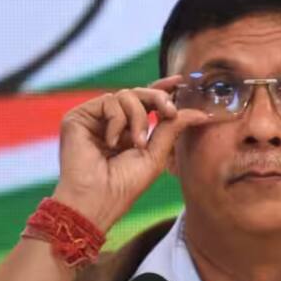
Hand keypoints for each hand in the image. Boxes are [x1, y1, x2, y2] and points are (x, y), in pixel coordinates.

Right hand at [51, 75, 208, 231]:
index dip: (162, 90)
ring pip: (126, 96)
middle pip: (138, 94)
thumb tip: (201, 112)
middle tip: (170, 112)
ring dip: (139, 118)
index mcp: (129, 132)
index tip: (180, 81)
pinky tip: (112, 143)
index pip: (146, 103)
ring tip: (136, 143)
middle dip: (158, 98)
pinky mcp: (79, 117)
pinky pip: (109, 102)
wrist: (98, 199)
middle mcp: (111, 123)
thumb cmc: (125, 185)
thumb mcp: (156, 154)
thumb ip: (174, 128)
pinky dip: (118, 121)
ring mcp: (94, 119)